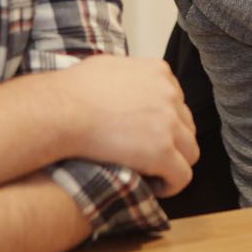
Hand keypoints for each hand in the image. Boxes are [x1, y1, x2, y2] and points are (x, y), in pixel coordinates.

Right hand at [54, 56, 198, 195]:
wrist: (61, 110)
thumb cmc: (73, 90)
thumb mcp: (108, 65)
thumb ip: (130, 74)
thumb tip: (127, 83)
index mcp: (159, 72)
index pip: (177, 102)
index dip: (163, 122)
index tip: (146, 135)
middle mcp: (170, 94)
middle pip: (186, 126)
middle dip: (171, 142)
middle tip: (148, 156)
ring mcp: (169, 123)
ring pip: (190, 151)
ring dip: (173, 163)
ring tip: (150, 173)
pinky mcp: (162, 151)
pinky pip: (182, 175)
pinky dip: (171, 184)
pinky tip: (152, 185)